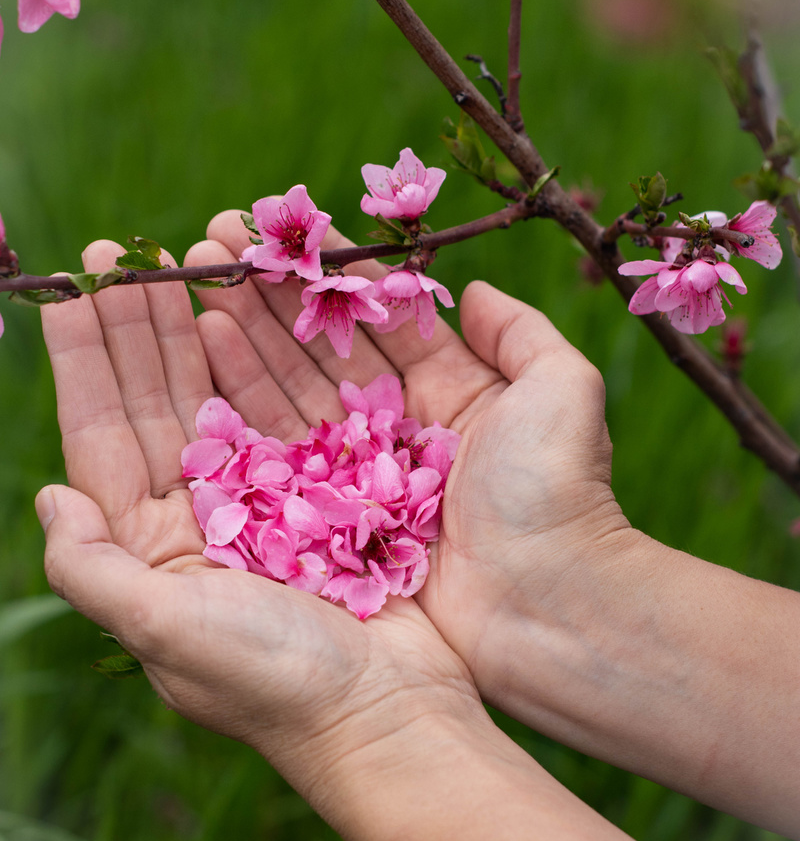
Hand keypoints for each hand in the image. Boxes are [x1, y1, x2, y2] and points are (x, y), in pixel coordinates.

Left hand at [36, 237, 486, 813]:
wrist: (389, 718)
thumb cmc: (275, 684)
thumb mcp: (165, 633)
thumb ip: (92, 570)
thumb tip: (49, 499)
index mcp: (149, 549)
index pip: (102, 436)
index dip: (85, 362)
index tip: (75, 291)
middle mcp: (198, 519)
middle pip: (155, 404)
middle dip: (137, 328)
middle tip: (126, 253)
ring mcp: (262, 503)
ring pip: (217, 397)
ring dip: (197, 330)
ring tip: (187, 262)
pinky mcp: (321, 495)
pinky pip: (283, 411)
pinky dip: (267, 362)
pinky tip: (250, 318)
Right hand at [187, 213, 799, 838]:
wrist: (545, 608)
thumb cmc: (556, 495)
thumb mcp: (560, 392)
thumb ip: (521, 332)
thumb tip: (472, 287)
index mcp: (453, 391)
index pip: (379, 317)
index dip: (330, 274)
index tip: (280, 232)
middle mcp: (398, 427)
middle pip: (324, 346)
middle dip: (271, 294)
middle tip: (214, 244)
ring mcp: (360, 472)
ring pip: (292, 388)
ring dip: (246, 333)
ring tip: (199, 280)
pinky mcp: (329, 516)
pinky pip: (278, 447)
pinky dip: (242, 399)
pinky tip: (206, 349)